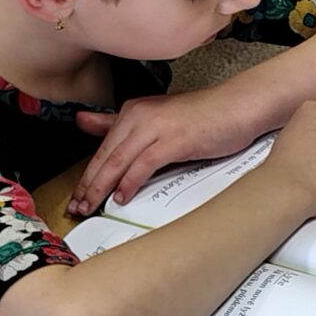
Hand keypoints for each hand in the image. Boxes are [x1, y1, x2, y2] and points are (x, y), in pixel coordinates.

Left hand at [68, 79, 275, 217]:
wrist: (239, 107)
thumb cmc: (205, 117)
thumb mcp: (157, 119)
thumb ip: (119, 123)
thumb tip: (84, 122)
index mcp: (134, 111)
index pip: (102, 149)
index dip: (86, 175)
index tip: (76, 196)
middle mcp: (140, 116)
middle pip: (105, 156)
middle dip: (87, 185)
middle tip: (76, 208)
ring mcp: (156, 127)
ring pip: (118, 162)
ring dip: (101, 188)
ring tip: (91, 207)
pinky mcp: (174, 140)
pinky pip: (144, 164)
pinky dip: (130, 182)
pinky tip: (122, 196)